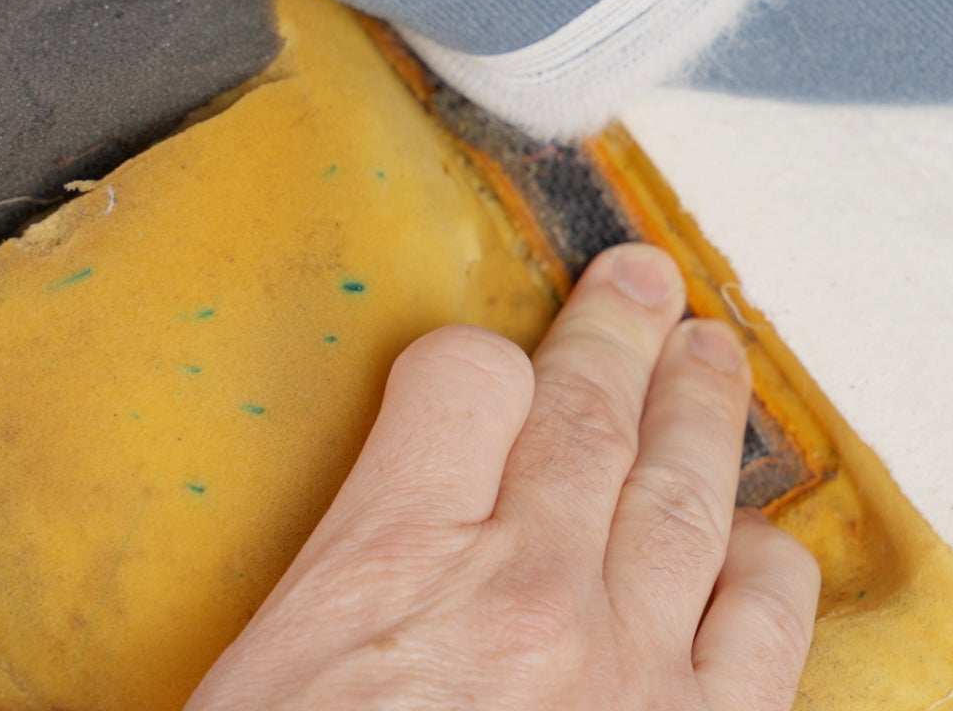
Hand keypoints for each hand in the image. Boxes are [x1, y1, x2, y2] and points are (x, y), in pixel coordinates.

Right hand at [187, 243, 821, 710]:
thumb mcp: (243, 698)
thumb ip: (293, 611)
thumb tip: (183, 617)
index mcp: (388, 575)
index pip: (461, 386)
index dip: (471, 362)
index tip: (478, 366)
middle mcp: (527, 593)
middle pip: (587, 412)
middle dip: (615, 333)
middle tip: (640, 282)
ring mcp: (633, 667)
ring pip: (687, 489)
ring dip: (702, 411)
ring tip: (712, 356)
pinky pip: (766, 622)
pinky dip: (769, 569)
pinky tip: (761, 545)